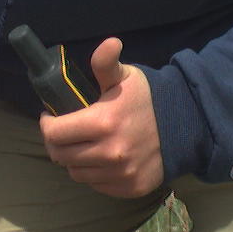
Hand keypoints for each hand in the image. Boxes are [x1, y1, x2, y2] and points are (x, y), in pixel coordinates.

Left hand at [39, 38, 164, 198]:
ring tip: (83, 144)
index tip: (51, 116)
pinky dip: (93, 173)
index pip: (53, 133)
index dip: (47, 124)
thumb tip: (109, 43)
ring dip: (74, 159)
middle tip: (64, 131)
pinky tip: (101, 158)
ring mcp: (120, 174)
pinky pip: (96, 184)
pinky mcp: (129, 188)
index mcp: (104, 123)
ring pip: (76, 173)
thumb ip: (106, 63)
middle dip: (57, 142)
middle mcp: (110, 154)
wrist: (185, 126)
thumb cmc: (148, 99)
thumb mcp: (126, 76)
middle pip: (60, 156)